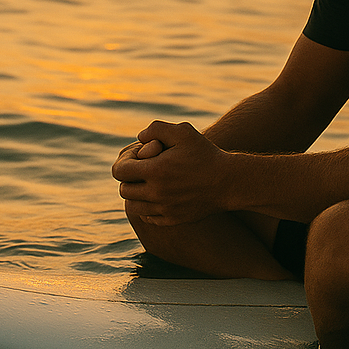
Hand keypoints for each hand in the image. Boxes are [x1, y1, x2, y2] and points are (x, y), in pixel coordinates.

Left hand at [111, 121, 242, 225]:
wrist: (229, 182)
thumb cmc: (206, 154)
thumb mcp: (183, 132)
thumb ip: (156, 129)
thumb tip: (139, 139)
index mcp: (156, 171)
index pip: (119, 171)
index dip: (124, 162)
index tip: (138, 157)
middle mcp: (157, 194)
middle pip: (124, 190)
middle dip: (129, 178)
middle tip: (143, 170)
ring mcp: (164, 209)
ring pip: (133, 206)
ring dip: (136, 194)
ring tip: (149, 183)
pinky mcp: (173, 219)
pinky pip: (148, 217)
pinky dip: (148, 208)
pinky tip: (160, 196)